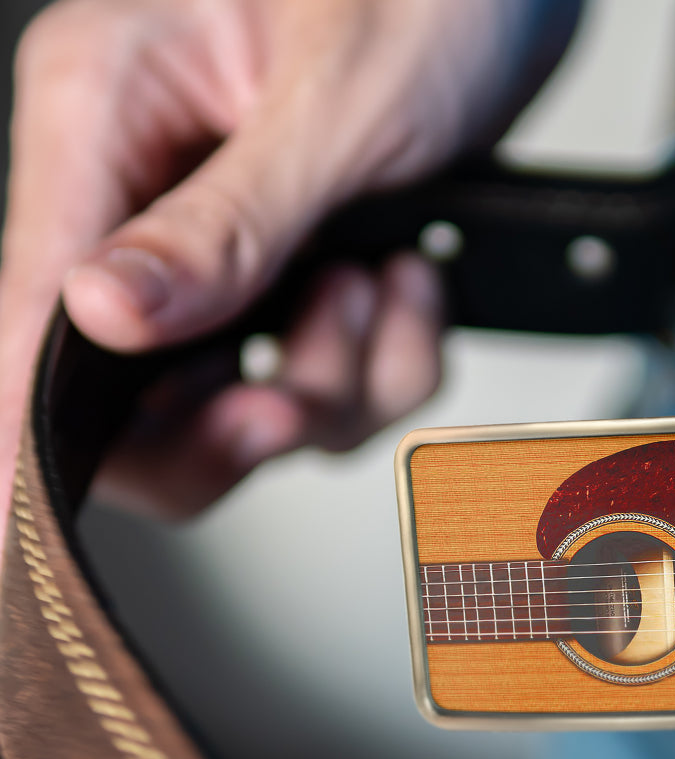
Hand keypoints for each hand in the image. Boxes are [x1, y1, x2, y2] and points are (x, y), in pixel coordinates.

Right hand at [0, 0, 577, 515]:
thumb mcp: (335, 103)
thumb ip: (225, 224)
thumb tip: (102, 316)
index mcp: (109, 114)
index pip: (33, 301)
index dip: (26, 422)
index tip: (17, 516)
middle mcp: (153, 193)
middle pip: (139, 396)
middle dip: (241, 419)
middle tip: (298, 401)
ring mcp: (231, 250)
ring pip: (257, 403)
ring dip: (343, 376)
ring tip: (383, 283)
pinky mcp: (300, 283)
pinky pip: (340, 383)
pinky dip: (393, 360)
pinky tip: (413, 283)